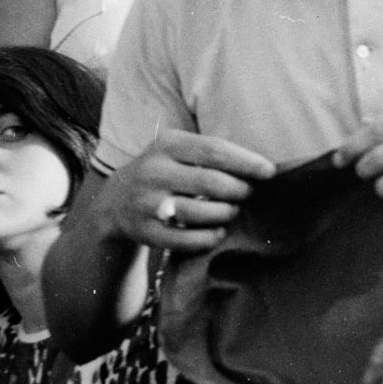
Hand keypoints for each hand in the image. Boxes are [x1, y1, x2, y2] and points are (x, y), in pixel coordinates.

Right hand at [101, 128, 277, 253]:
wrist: (113, 202)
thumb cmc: (163, 169)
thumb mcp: (177, 149)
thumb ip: (210, 152)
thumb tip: (257, 164)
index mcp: (167, 144)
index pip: (214, 150)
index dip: (246, 161)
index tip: (269, 171)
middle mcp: (154, 171)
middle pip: (209, 182)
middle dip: (238, 189)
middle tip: (249, 193)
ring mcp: (146, 203)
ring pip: (197, 212)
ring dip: (225, 213)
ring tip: (234, 211)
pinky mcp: (144, 231)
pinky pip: (183, 239)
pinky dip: (207, 237)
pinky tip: (218, 232)